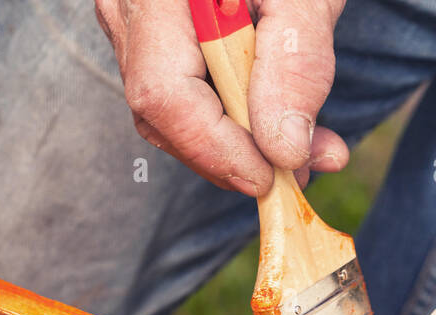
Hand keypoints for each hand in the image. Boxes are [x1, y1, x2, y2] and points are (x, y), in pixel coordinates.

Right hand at [95, 0, 349, 195]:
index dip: (216, 149)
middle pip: (161, 111)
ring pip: (170, 109)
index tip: (272, 177)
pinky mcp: (150, 34)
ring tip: (308, 147)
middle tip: (308, 165)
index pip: (162, 93)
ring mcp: (130, 20)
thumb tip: (283, 152)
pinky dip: (231, 117)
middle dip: (235, 153)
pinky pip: (181, 91)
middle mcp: (126, 4)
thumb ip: (295, 64)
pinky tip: (279, 122)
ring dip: (239, 142)